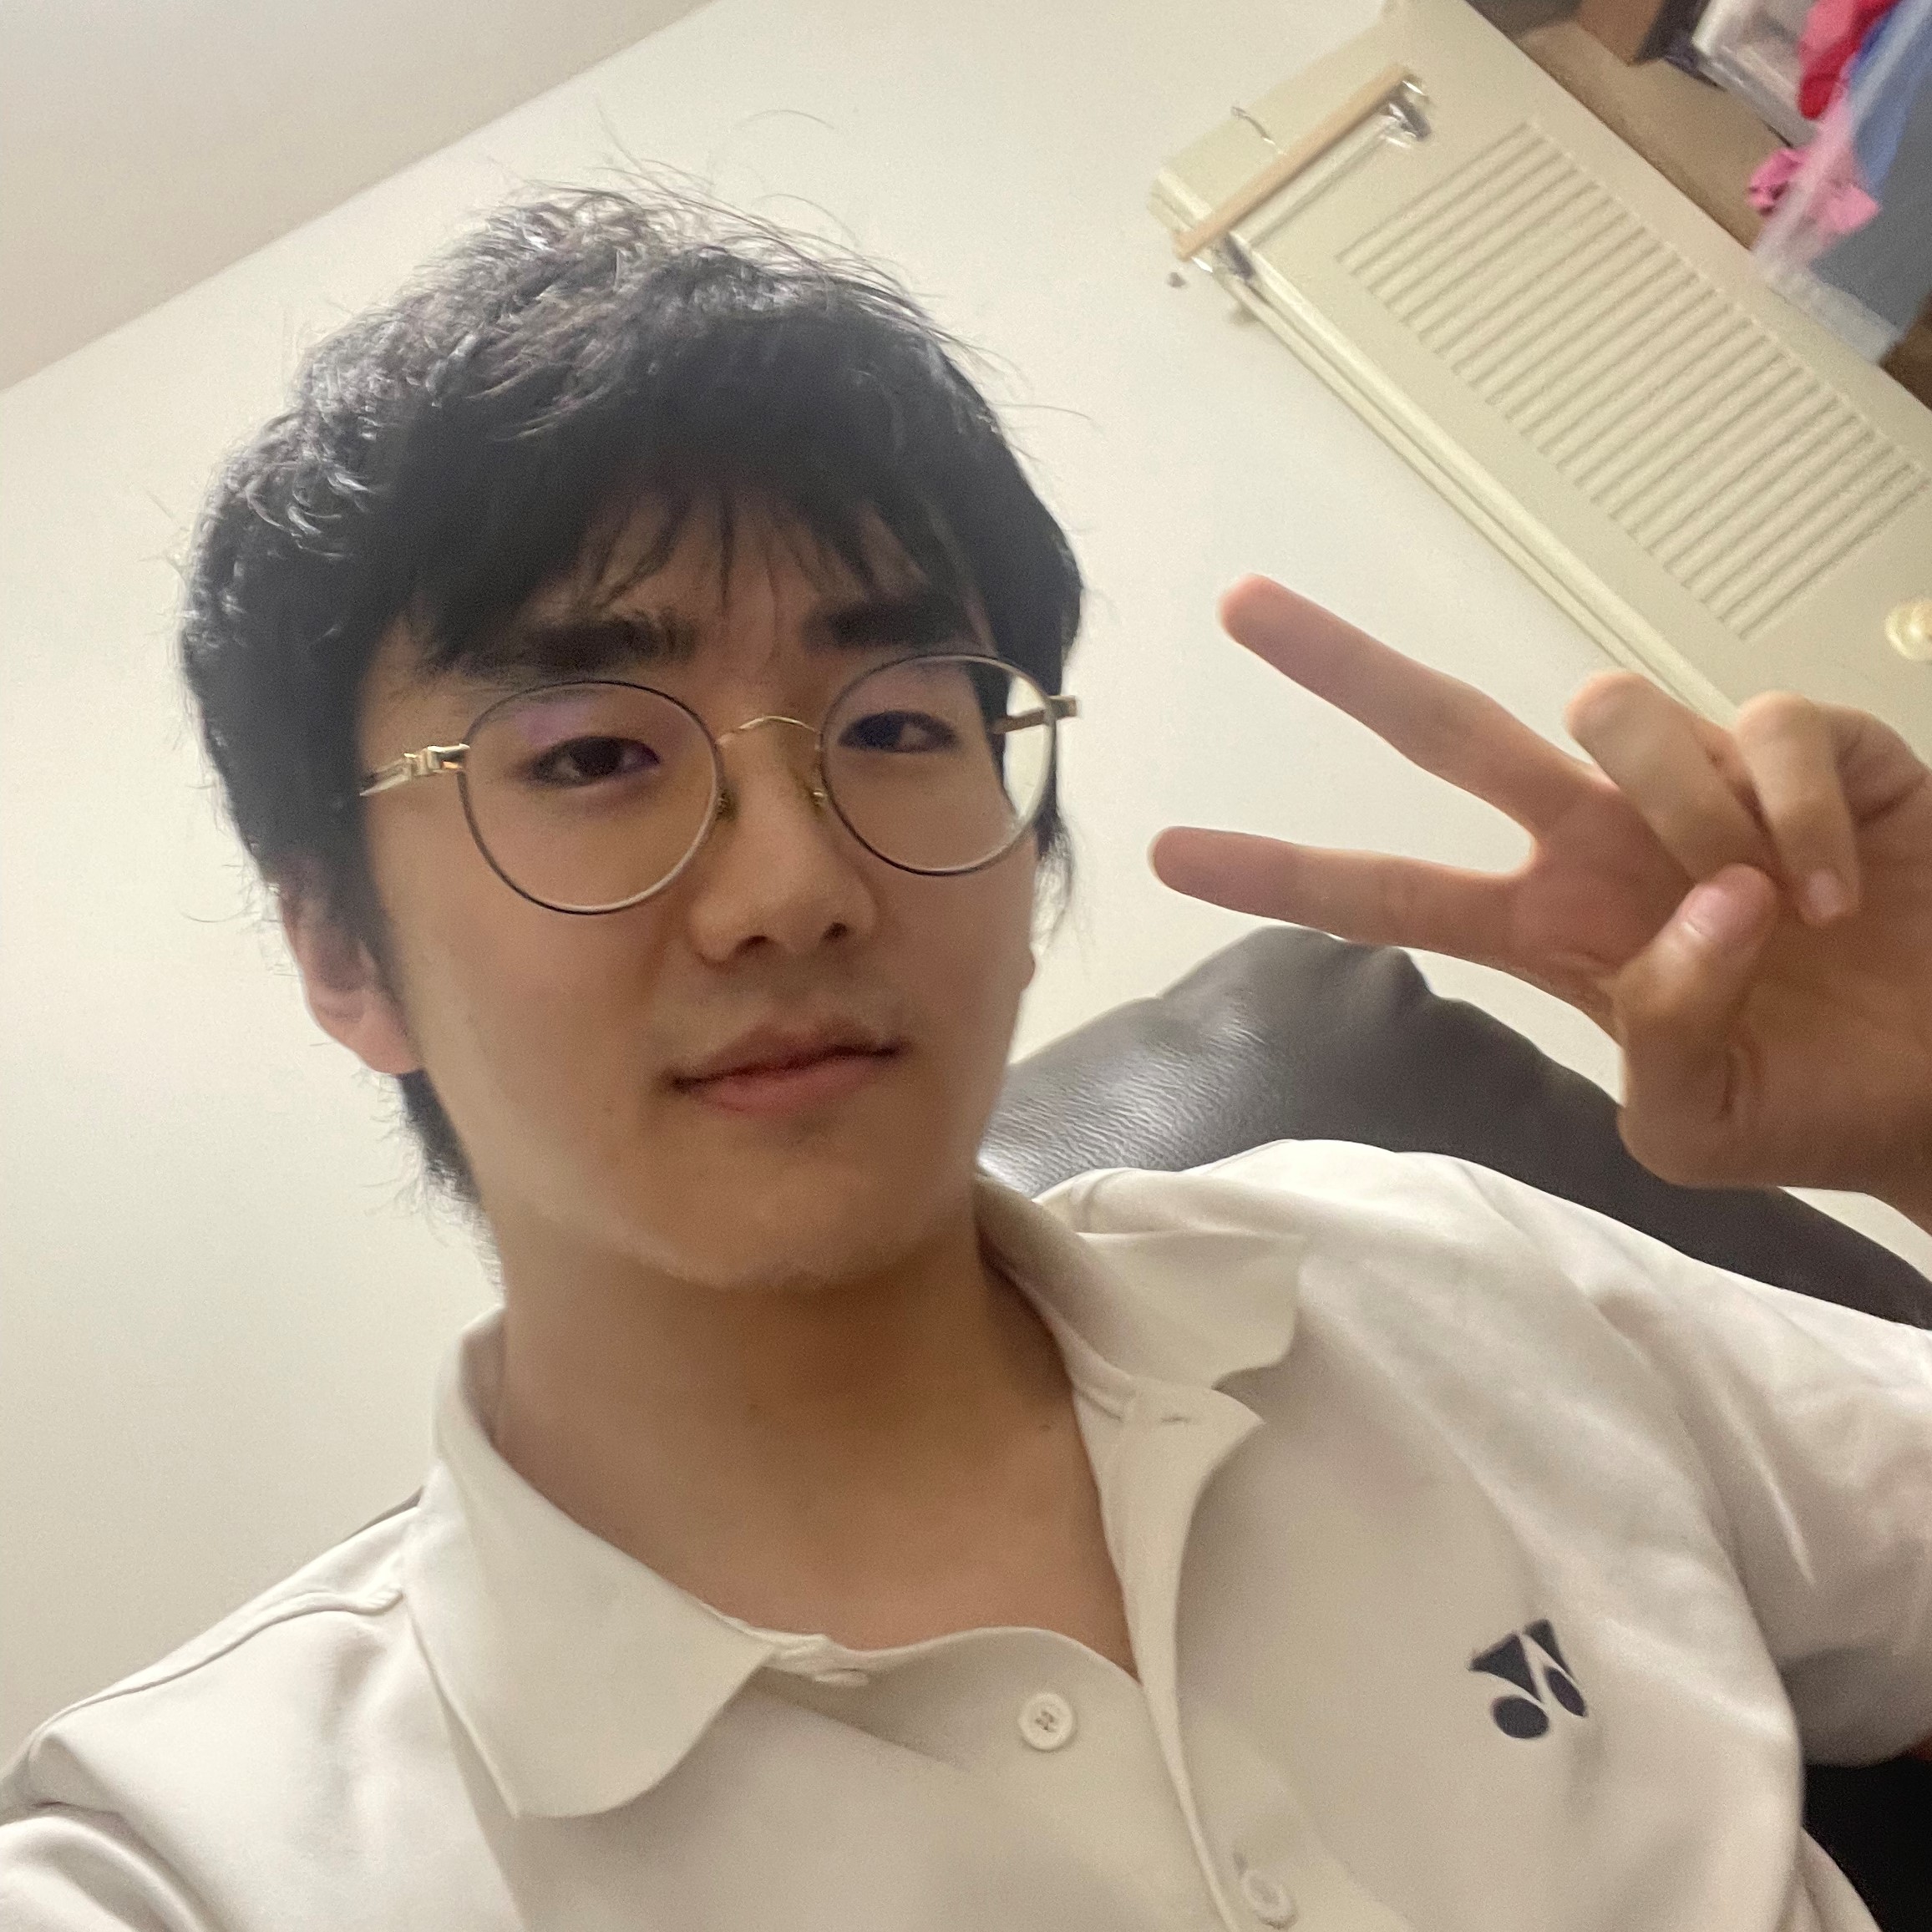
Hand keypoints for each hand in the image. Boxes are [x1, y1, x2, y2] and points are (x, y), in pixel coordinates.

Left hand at [1151, 577, 1931, 1224]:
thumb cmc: (1810, 1102)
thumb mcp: (1696, 1128)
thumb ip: (1655, 1044)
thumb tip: (1693, 912)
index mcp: (1547, 932)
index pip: (1386, 894)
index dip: (1282, 873)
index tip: (1170, 853)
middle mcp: (1598, 839)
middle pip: (1446, 729)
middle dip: (1342, 668)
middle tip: (1238, 606)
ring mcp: (1696, 782)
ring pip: (1611, 716)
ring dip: (1686, 815)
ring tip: (1779, 916)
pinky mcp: (1809, 746)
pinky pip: (1767, 729)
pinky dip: (1802, 816)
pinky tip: (1843, 890)